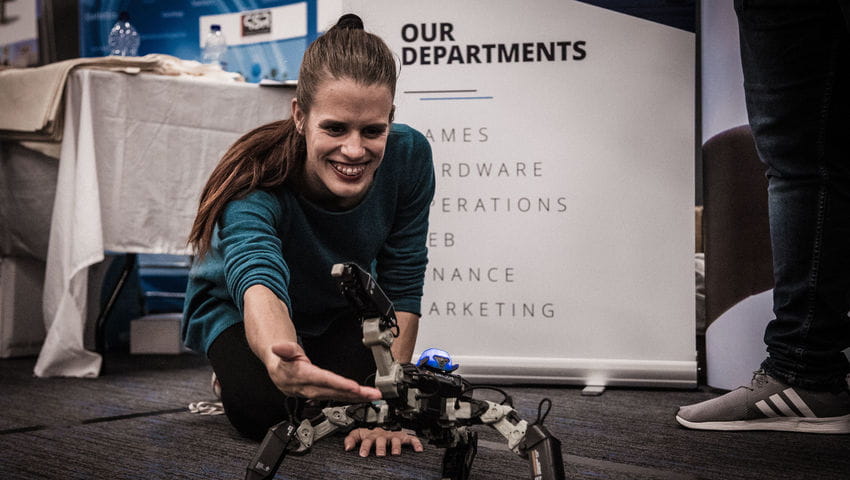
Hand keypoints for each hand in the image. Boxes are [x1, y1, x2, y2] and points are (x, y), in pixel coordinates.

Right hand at [266, 342, 381, 402]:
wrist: (279, 374)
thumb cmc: (284, 362)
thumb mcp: (283, 351)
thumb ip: (284, 349)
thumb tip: (277, 347)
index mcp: (303, 377)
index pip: (324, 381)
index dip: (339, 384)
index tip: (354, 387)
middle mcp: (311, 389)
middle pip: (335, 392)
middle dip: (355, 394)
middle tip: (372, 394)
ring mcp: (317, 394)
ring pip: (339, 397)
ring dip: (357, 398)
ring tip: (373, 396)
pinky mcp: (323, 395)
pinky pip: (339, 398)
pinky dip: (353, 398)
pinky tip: (364, 398)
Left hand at [344, 428, 423, 456]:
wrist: (381, 429)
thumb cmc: (370, 434)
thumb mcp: (359, 434)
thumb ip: (351, 439)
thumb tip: (346, 447)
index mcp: (371, 434)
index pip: (367, 440)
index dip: (365, 447)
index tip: (363, 454)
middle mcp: (383, 435)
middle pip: (382, 440)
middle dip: (381, 447)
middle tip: (380, 454)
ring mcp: (393, 436)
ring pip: (395, 440)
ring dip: (396, 446)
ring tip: (395, 453)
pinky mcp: (403, 437)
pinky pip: (411, 439)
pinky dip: (415, 443)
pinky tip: (418, 449)